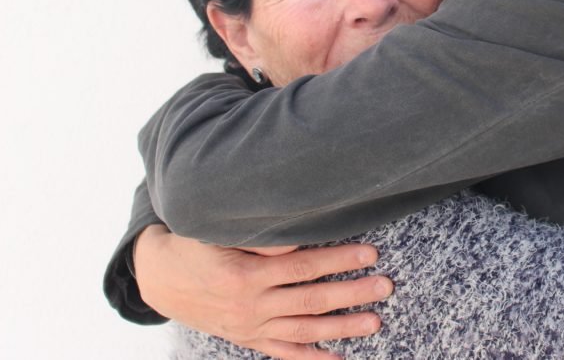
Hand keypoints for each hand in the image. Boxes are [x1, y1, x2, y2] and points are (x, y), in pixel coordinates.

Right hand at [135, 225, 392, 358]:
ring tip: (375, 321)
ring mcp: (250, 327)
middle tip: (386, 286)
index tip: (370, 254)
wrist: (161, 277)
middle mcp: (250, 306)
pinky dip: (311, 357)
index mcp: (245, 274)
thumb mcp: (218, 232)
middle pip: (311, 300)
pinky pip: (284, 352)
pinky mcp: (248, 339)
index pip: (303, 267)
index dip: (338, 260)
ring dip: (342, 327)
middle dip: (352, 293)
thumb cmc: (196, 244)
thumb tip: (297, 240)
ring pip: (304, 330)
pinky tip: (338, 358)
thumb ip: (258, 237)